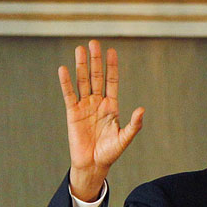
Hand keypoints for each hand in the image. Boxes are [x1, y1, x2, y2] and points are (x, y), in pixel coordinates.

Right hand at [59, 40, 144, 200]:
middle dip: (96, 61)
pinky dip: (66, 83)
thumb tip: (142, 109)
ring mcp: (84, 106)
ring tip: (79, 49)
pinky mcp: (72, 113)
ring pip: (82, 82)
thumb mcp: (125, 138)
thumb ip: (134, 124)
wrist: (93, 164)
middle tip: (94, 43)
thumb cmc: (110, 152)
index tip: (112, 51)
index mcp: (112, 107)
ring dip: (81, 66)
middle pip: (96, 77)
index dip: (112, 67)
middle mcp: (98, 103)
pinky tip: (64, 69)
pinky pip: (69, 95)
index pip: (112, 82)